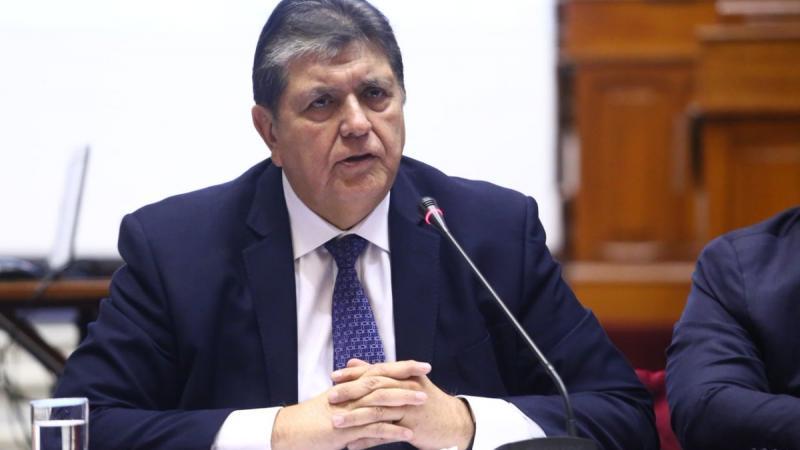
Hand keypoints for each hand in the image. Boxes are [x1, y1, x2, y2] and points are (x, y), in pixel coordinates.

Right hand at [270, 360, 430, 449]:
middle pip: (382, 381)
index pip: (379, 371)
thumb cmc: (311, 419)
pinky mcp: (345, 430)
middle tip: (428, 376)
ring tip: (423, 401)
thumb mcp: (334, 401)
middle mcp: (349, 395)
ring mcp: (348, 411)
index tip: (421, 364)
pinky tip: (407, 432)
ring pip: (380, 402)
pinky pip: (372, 429)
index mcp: (349, 386)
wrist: (288, 431)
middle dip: (407, 378)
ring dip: (404, 401)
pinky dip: (391, 430)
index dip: (401, 366)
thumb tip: (367, 385)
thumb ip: (352, 392)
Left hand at [331, 360, 474, 449]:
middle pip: (374, 389)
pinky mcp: (411, 428)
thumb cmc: (427, 402)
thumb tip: (353, 362)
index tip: (334, 377)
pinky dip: (367, 440)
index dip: (354, 374)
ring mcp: (409, 409)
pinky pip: (385, 435)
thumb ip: (379, 372)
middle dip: (350, 393)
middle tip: (330, 397)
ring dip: (354, 418)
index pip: (375, 372)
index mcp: (404, 377)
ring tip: (336, 423)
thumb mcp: (408, 383)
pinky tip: (352, 445)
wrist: (454, 422)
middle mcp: (407, 390)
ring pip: (377, 412)